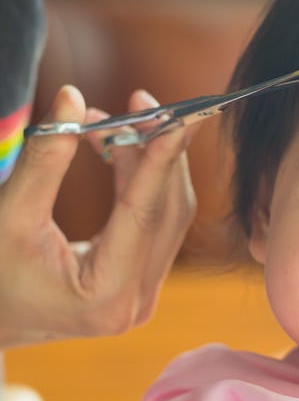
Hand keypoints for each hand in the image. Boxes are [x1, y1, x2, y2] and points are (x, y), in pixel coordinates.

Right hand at [0, 85, 194, 347]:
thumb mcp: (10, 215)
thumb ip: (44, 158)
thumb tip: (71, 97)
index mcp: (106, 296)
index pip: (144, 214)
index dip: (162, 160)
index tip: (179, 117)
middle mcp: (135, 302)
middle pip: (165, 211)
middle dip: (156, 151)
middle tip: (139, 102)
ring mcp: (142, 297)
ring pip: (165, 213)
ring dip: (148, 162)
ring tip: (111, 122)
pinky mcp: (140, 284)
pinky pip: (154, 222)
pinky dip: (142, 182)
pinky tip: (118, 148)